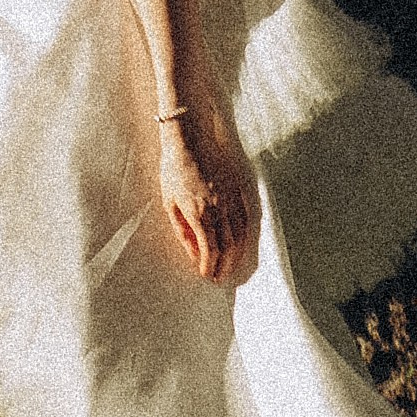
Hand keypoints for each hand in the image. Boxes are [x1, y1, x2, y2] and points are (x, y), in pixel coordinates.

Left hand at [158, 106, 257, 284]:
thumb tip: (192, 252)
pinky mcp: (238, 189)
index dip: (209, 266)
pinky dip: (245, 236)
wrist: (190, 137)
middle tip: (220, 278)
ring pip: (241, 235)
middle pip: (229, 247)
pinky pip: (246, 219)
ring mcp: (232, 199)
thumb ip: (182, 230)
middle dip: (225, 266)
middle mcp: (220, 210)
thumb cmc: (173, 168)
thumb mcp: (170, 202)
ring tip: (231, 267)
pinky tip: (240, 244)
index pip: (210, 250)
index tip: (206, 276)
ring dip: (237, 255)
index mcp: (200, 214)